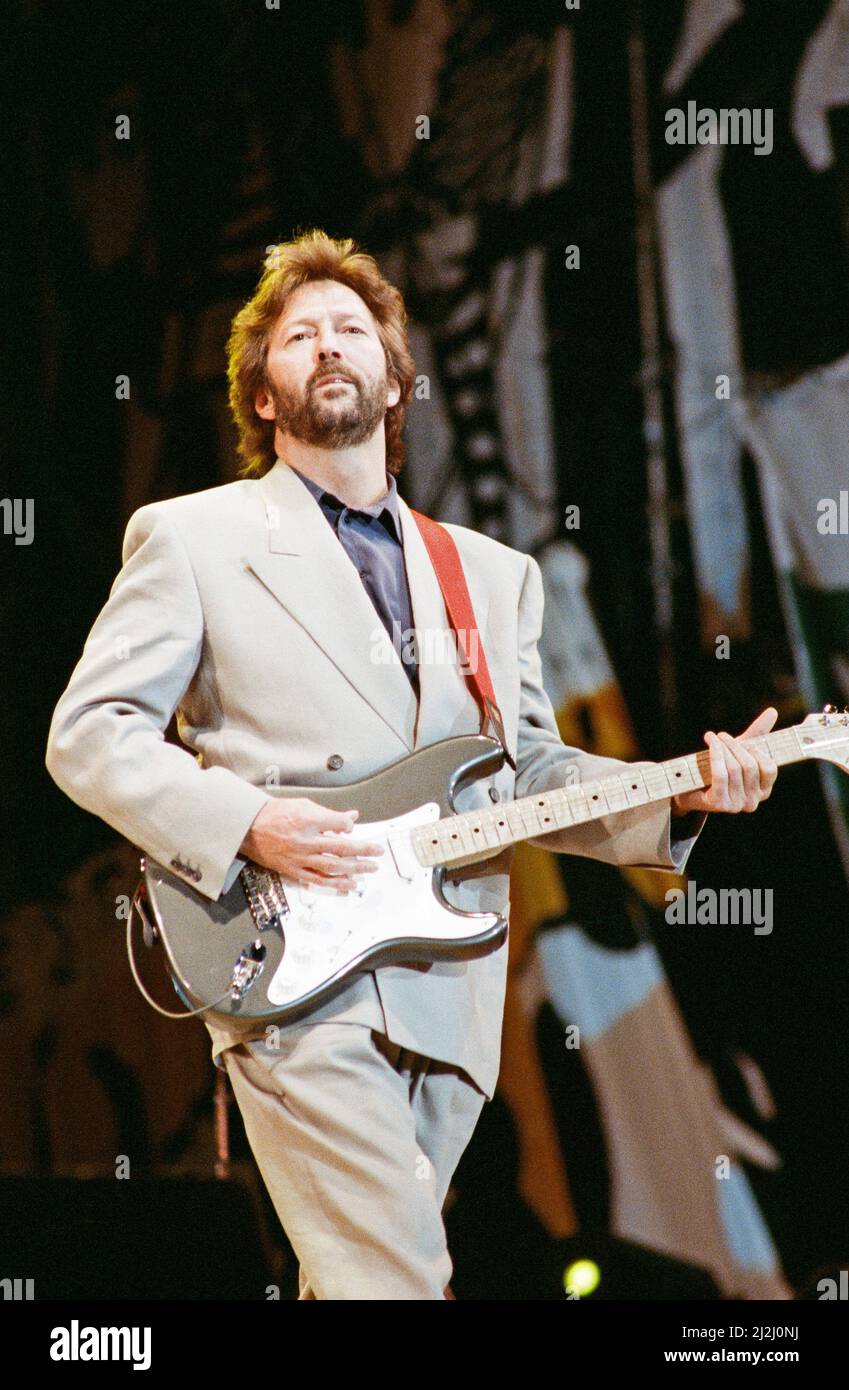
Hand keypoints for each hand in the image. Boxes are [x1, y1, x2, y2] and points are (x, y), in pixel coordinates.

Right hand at [239, 798, 383, 892]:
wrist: (248, 828)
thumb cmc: (274, 814)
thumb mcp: (303, 805)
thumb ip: (329, 814)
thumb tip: (351, 817)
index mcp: (307, 819)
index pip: (339, 824)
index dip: (349, 826)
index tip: (351, 826)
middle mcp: (305, 840)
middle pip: (341, 847)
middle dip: (364, 850)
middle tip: (378, 851)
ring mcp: (299, 857)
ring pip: (333, 866)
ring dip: (355, 869)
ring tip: (370, 868)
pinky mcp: (293, 870)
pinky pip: (318, 879)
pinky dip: (336, 883)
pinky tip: (350, 884)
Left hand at [670, 706, 778, 816]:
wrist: (688, 789)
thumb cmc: (718, 769)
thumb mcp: (740, 751)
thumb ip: (757, 734)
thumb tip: (772, 711)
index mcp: (763, 791)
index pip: (769, 768)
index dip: (756, 750)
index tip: (744, 740)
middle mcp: (752, 802)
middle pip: (750, 766)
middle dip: (736, 746)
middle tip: (722, 735)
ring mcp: (736, 805)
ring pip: (734, 769)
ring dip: (723, 748)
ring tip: (714, 738)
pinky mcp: (719, 804)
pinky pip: (720, 774)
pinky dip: (715, 753)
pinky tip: (710, 740)